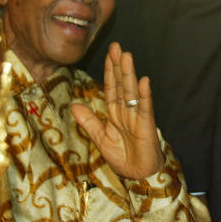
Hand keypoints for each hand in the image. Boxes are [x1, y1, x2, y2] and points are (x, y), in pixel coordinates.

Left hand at [72, 42, 163, 179]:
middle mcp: (126, 110)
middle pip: (121, 84)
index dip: (109, 70)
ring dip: (129, 74)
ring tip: (127, 57)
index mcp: (115, 111)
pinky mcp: (146, 125)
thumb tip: (74, 105)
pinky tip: (143, 81)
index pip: (111, 87)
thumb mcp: (100, 138)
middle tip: (116, 46)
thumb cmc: (122, 157)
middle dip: (118, 65)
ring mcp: (137, 116)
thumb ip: (89, 121)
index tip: (108, 53)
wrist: (137, 175)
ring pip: (131, 91)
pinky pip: (145, 108)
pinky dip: (144, 95)